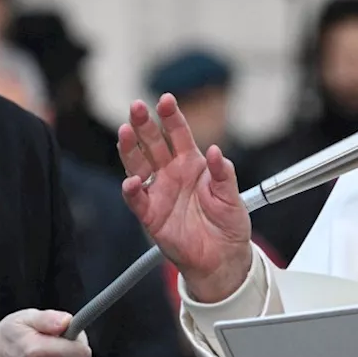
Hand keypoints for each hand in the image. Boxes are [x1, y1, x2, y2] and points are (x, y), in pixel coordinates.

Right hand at [0, 310, 90, 356]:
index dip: (79, 338)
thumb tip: (67, 321)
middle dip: (74, 348)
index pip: (82, 351)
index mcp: (37, 351)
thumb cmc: (5, 338)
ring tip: (48, 353)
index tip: (68, 333)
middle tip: (56, 341)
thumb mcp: (24, 318)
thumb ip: (49, 318)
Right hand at [118, 94, 251, 302]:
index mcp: (192, 164)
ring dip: (130, 149)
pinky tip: (131, 181)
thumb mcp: (232, 195)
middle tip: (137, 107)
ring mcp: (159, 192)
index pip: (179, 135)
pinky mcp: (151, 215)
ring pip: (138, 165)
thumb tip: (218, 152)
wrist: (223, 256)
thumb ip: (224, 173)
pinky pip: (137, 200)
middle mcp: (172, 174)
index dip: (171, 117)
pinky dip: (132, 190)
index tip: (165, 100)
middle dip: (144, 125)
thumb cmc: (228, 223)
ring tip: (125, 132)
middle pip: (153, 144)